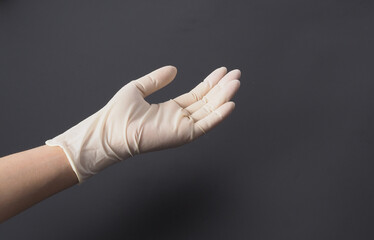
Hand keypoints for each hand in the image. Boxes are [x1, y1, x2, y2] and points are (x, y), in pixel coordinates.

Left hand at [46, 66, 240, 181]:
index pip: (196, 95)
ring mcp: (182, 127)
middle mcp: (179, 119)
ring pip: (209, 111)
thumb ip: (157, 79)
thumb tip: (173, 69)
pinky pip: (205, 125)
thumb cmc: (118, 114)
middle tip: (236, 74)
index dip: (210, 83)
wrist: (110, 131)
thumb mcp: (138, 88)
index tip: (222, 71)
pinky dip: (218, 116)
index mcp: (170, 109)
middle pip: (207, 102)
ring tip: (236, 83)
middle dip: (222, 88)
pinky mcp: (183, 135)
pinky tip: (230, 104)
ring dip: (224, 97)